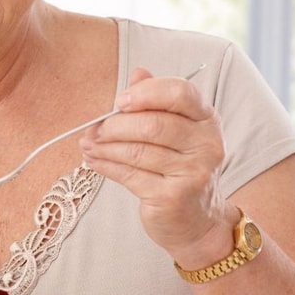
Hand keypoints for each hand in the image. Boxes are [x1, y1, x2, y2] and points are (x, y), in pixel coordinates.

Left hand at [79, 67, 235, 266]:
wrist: (198, 221)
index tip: (119, 102)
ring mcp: (193, 173)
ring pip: (137, 151)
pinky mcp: (173, 197)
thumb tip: (138, 73)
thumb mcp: (176, 130)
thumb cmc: (180, 167)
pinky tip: (92, 160)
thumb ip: (156, 100)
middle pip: (153, 124)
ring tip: (87, 144)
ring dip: (104, 146)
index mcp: (207, 119)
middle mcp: (206, 145)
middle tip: (93, 129)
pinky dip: (105, 165)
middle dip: (115, 125)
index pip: (180, 92)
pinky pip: (129, 175)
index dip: (145, 93)